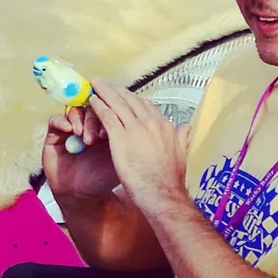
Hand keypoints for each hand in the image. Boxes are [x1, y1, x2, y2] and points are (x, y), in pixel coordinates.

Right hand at [40, 103, 119, 201]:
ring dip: (81, 120)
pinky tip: (70, 131)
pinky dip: (62, 122)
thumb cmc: (103, 177)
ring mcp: (71, 127)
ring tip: (86, 140)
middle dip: (96, 117)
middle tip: (100, 136)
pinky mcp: (55, 134)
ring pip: (74, 109)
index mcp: (108, 125)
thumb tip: (135, 119)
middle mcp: (89, 123)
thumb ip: (128, 137)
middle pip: (91, 105)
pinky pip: (55, 119)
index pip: (108, 106)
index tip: (115, 120)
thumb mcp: (123, 156)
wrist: (84, 194)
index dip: (110, 109)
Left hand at [83, 82, 193, 223]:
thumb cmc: (170, 181)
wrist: (162, 195)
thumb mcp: (183, 153)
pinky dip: (99, 106)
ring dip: (105, 92)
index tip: (123, 93)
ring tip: (95, 85)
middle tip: (105, 83)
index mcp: (165, 127)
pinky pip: (107, 116)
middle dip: (116, 89)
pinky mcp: (121, 138)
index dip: (132, 98)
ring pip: (118, 103)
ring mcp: (136, 129)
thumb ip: (182, 138)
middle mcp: (152, 123)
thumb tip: (186, 128)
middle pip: (131, 99)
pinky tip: (91, 100)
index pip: (146, 105)